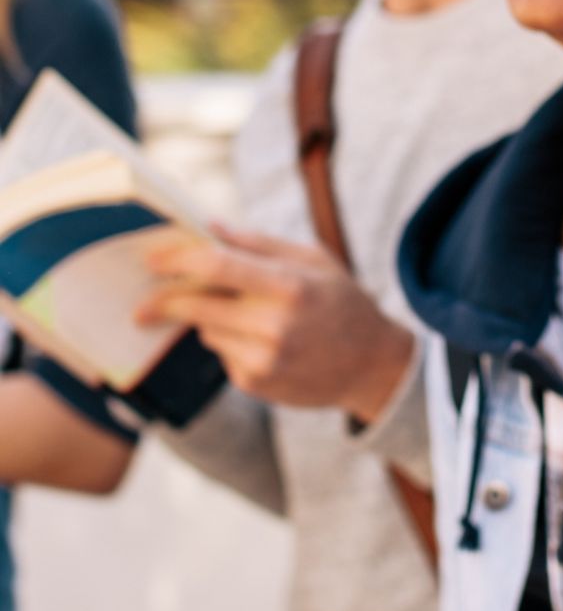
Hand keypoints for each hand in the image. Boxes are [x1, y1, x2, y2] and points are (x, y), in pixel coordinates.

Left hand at [138, 225, 414, 424]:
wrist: (372, 366)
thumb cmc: (344, 303)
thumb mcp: (316, 260)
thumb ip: (261, 243)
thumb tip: (210, 227)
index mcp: (290, 286)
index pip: (217, 267)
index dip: (177, 260)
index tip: (151, 259)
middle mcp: (274, 325)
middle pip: (196, 306)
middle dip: (165, 300)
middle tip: (143, 303)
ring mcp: (262, 359)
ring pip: (206, 331)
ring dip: (208, 319)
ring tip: (247, 315)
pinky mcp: (255, 382)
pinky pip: (221, 354)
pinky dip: (229, 342)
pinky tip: (262, 341)